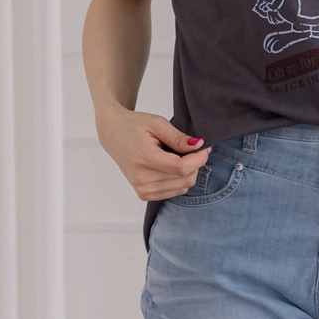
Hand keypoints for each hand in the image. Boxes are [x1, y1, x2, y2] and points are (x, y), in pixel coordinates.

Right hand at [96, 105, 211, 201]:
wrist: (113, 134)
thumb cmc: (133, 126)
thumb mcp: (157, 123)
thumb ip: (179, 137)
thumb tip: (199, 146)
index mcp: (144, 158)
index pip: (181, 167)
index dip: (199, 159)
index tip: (205, 147)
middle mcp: (142, 179)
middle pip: (185, 179)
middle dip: (194, 164)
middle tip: (189, 148)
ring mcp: (142, 189)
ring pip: (182, 187)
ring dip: (187, 172)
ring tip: (175, 155)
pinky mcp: (143, 194)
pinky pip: (174, 192)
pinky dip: (178, 179)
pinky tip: (170, 166)